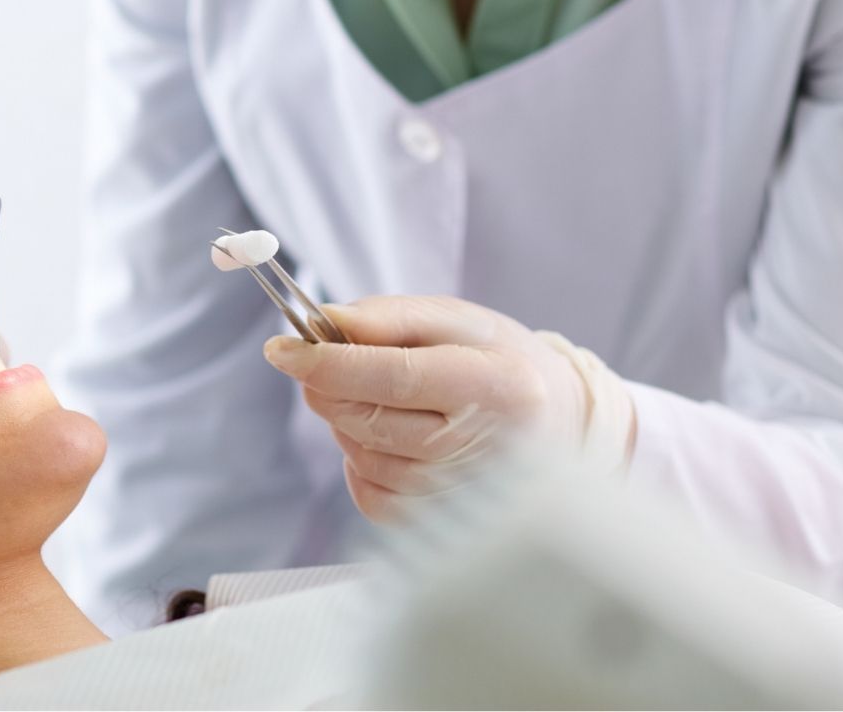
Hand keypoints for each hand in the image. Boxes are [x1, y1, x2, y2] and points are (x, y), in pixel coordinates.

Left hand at [264, 295, 633, 522]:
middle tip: (323, 361)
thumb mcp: (459, 320)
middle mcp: (486, 448)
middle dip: (327, 386)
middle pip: (368, 418)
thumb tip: (326, 322)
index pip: (393, 376)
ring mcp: (467, 496)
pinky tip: (389, 438)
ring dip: (348, 422)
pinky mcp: (447, 526)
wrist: (560, 426)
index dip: (327, 363)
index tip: (282, 348)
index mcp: (496, 387)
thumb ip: (391, 316)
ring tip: (384, 400)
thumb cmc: (504, 364)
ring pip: (362, 455)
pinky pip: (370, 495)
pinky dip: (360, 462)